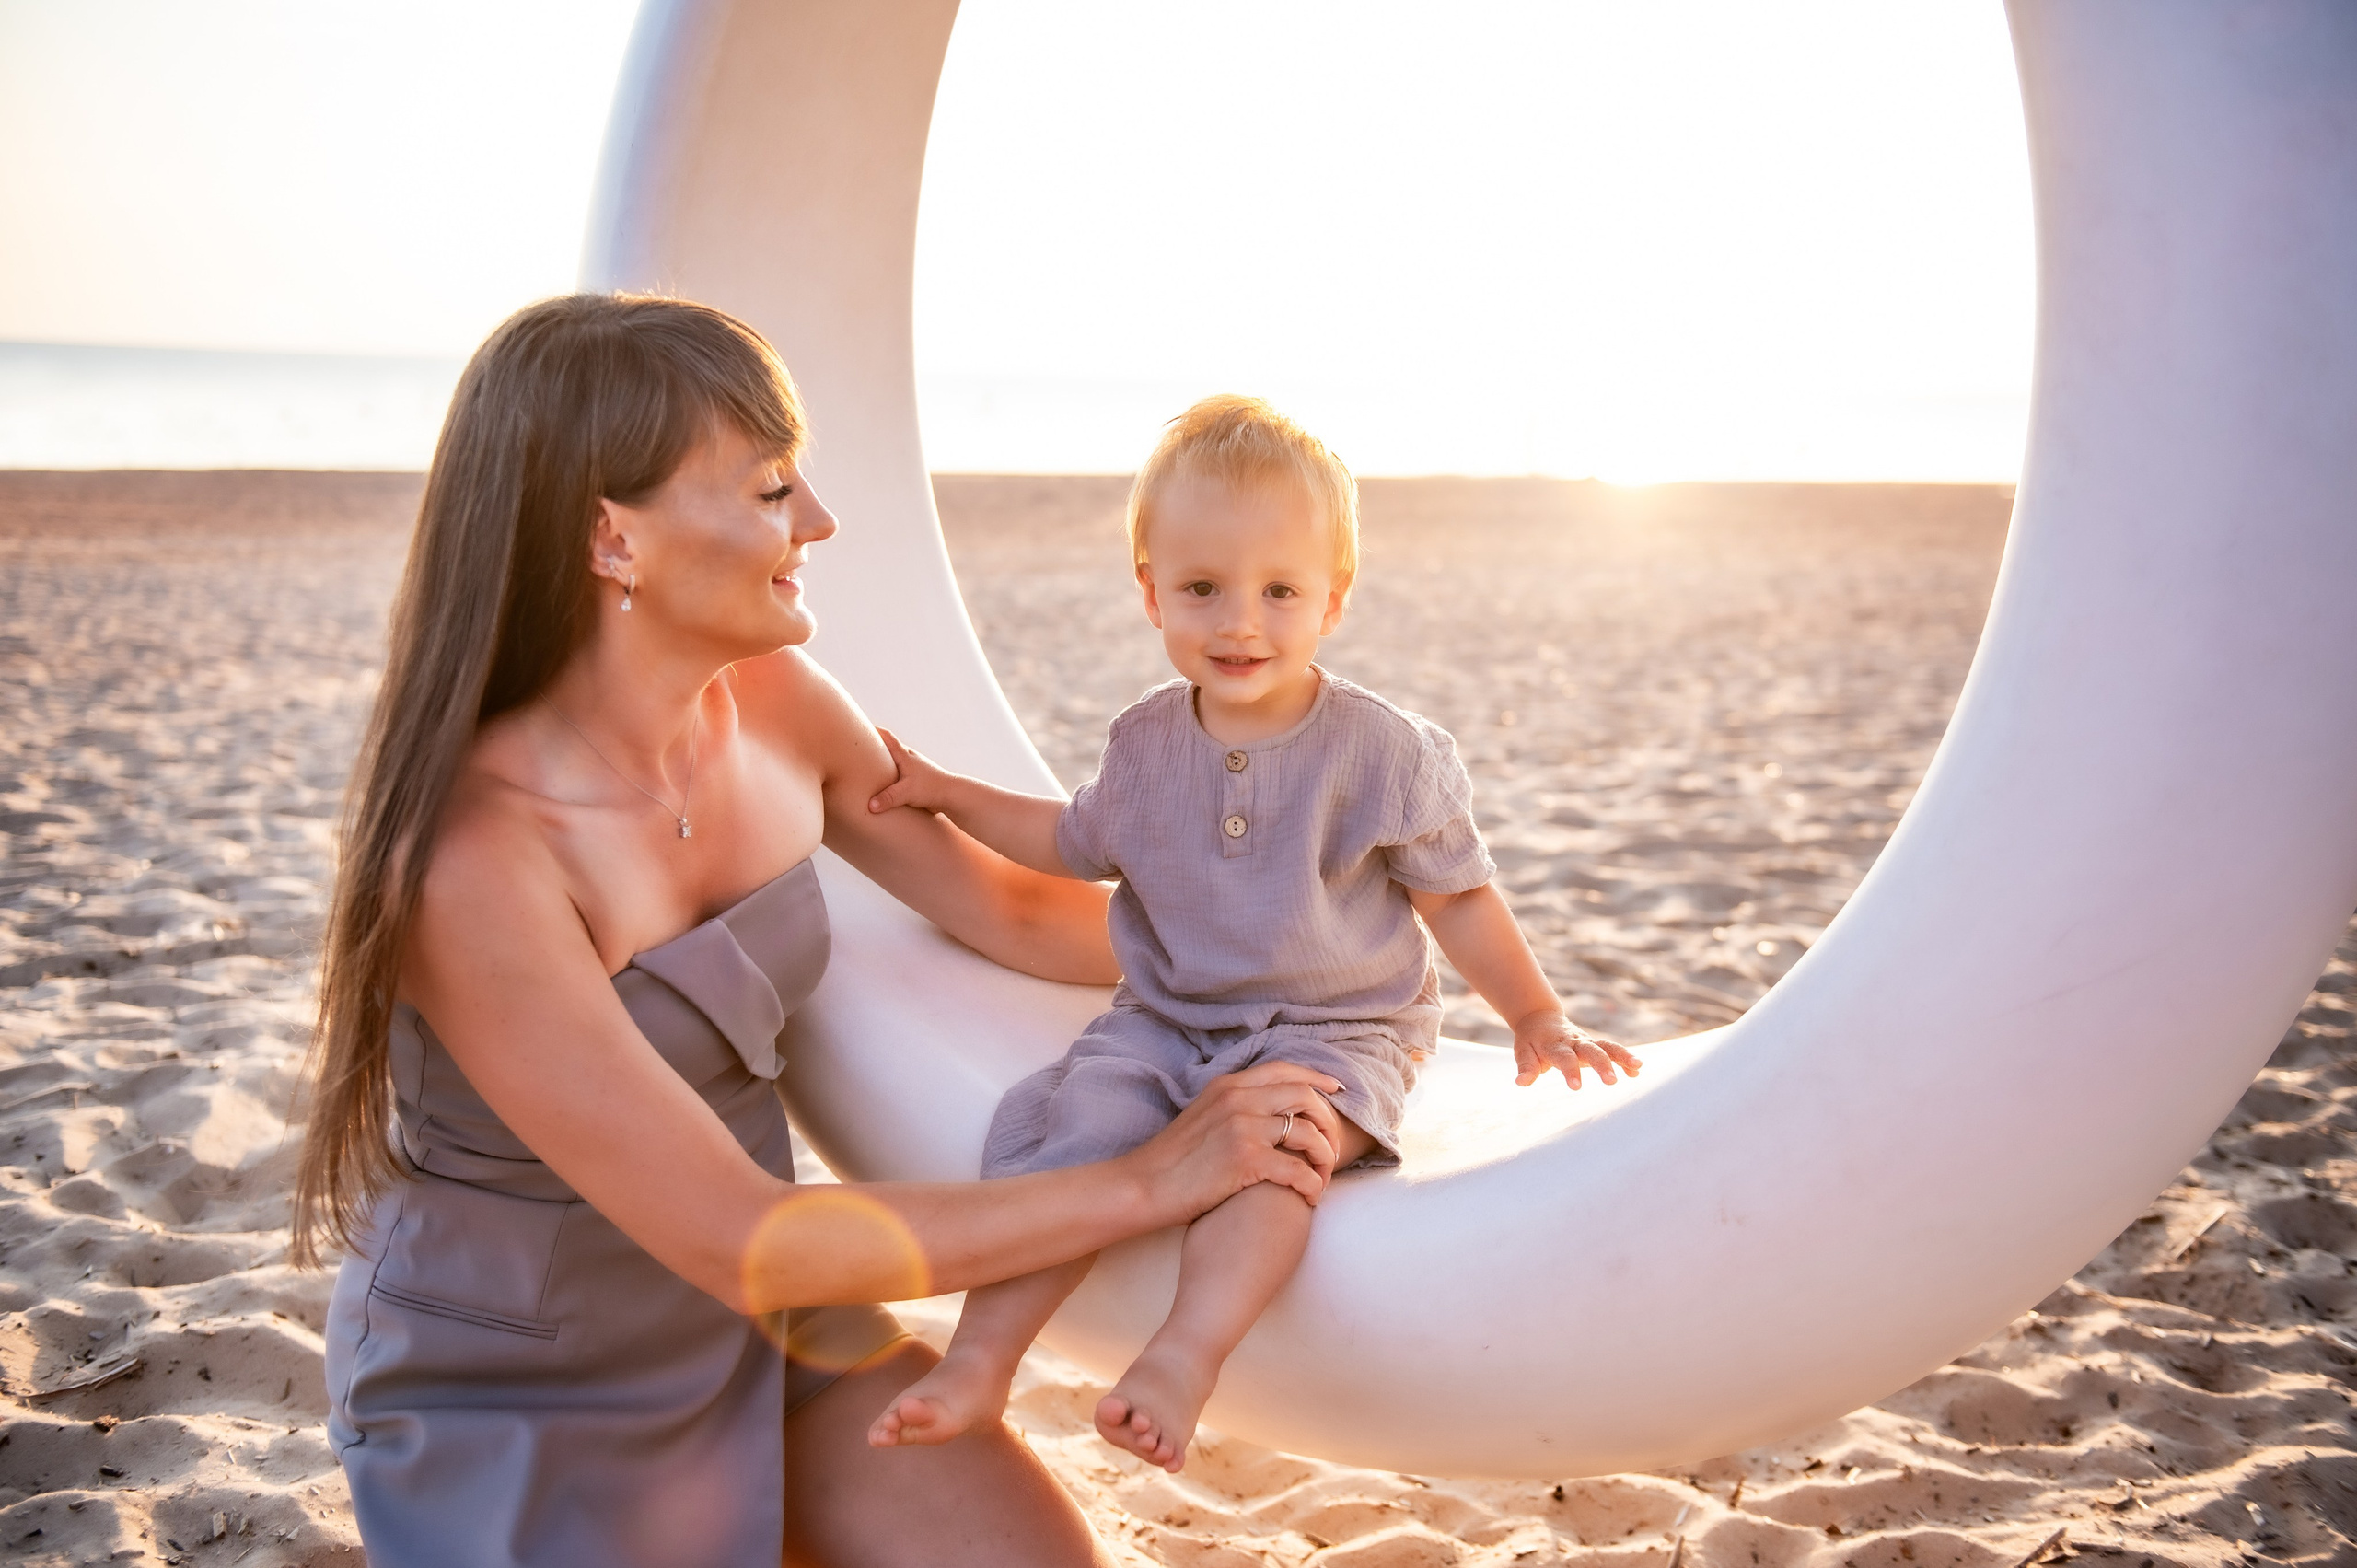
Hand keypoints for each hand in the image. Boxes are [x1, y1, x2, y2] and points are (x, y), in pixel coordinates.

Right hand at [866, 727, 956, 814]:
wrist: (952, 795)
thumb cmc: (931, 789)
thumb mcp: (907, 793)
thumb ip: (888, 798)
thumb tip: (870, 806)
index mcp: (905, 755)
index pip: (887, 737)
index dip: (872, 730)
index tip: (858, 726)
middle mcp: (909, 758)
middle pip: (888, 747)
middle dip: (873, 747)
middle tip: (857, 749)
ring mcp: (913, 768)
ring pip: (894, 761)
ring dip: (882, 762)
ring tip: (866, 768)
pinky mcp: (916, 779)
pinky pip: (899, 773)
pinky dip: (889, 775)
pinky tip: (883, 784)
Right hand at [1123, 1061, 1344, 1220]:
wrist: (1142, 1185)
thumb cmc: (1172, 1161)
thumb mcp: (1202, 1116)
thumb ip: (1232, 1106)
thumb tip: (1266, 1112)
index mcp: (1228, 1085)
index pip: (1285, 1070)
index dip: (1317, 1078)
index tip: (1336, 1091)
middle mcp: (1238, 1099)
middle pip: (1305, 1096)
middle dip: (1328, 1120)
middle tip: (1334, 1145)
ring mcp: (1243, 1127)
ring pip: (1308, 1132)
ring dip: (1325, 1156)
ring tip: (1323, 1176)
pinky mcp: (1246, 1159)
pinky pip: (1298, 1168)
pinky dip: (1311, 1184)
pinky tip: (1309, 1196)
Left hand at [1513, 1010, 1640, 1089]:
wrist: (1540, 1018)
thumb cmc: (1531, 1041)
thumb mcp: (1523, 1052)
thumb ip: (1526, 1068)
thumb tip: (1521, 1083)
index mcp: (1554, 1045)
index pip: (1564, 1058)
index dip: (1570, 1071)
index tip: (1577, 1087)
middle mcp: (1573, 1041)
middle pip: (1590, 1050)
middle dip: (1602, 1065)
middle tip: (1611, 1081)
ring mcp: (1586, 1041)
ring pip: (1606, 1046)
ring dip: (1622, 1056)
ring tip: (1638, 1066)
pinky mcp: (1594, 1044)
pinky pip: (1612, 1049)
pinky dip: (1624, 1058)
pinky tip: (1637, 1070)